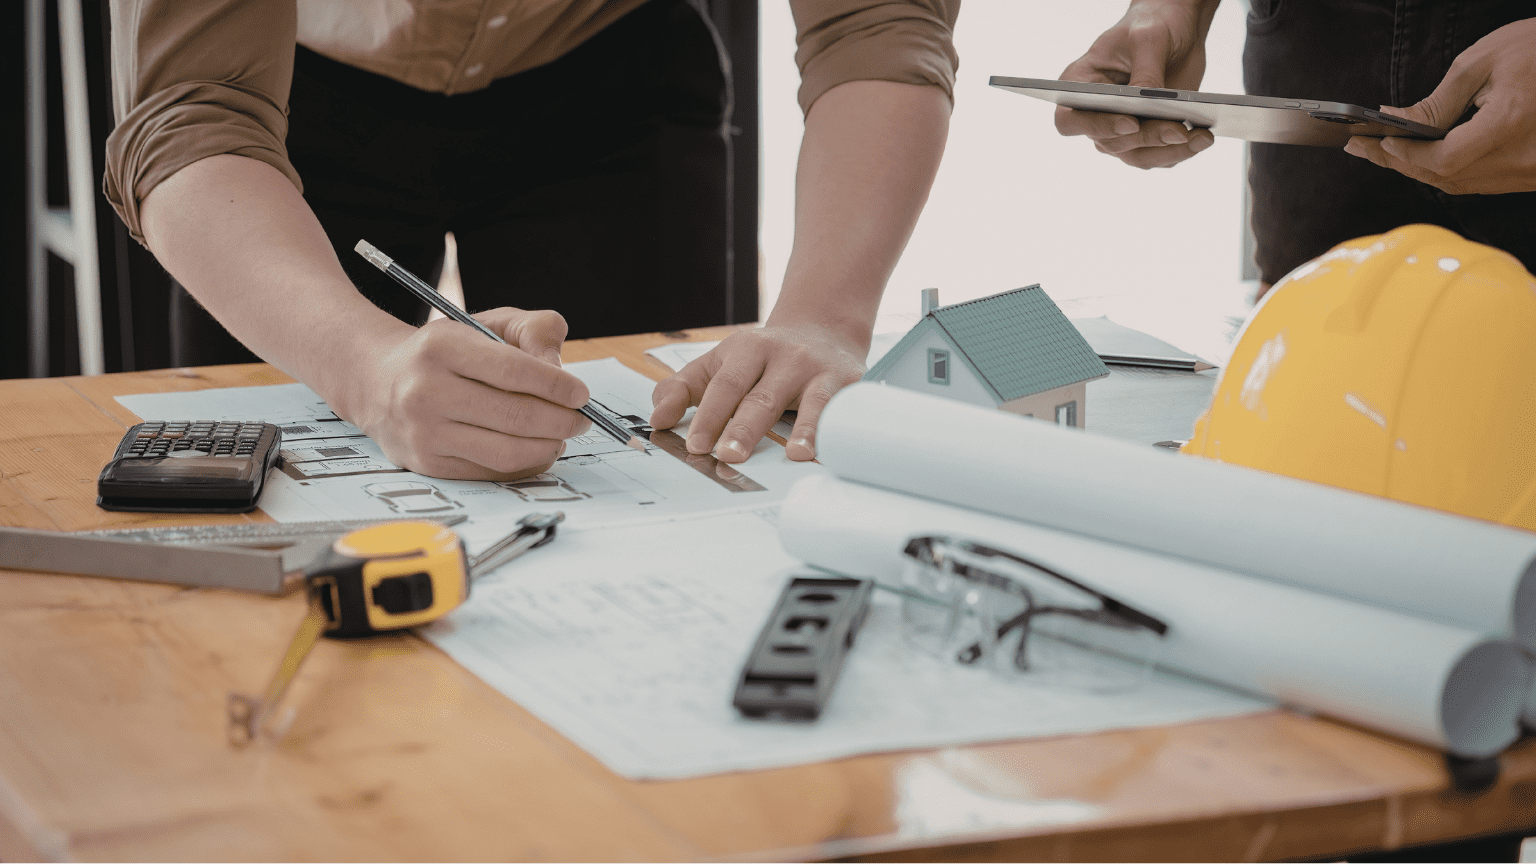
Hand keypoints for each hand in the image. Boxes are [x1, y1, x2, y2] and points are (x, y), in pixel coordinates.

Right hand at [345, 308, 591, 479]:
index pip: (514, 371)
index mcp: (442, 348)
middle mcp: (425, 391)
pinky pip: (493, 471)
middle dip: (562, 420)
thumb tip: (561, 371)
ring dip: (549, 445)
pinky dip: (526, 463)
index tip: (581, 394)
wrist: (377, 380)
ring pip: (507, 451)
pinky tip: (537, 448)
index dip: (557, 386)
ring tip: (562, 434)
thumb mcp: (484, 323)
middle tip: (582, 418)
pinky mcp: (428, 464)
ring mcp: (424, 433)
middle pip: (516, 416)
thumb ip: (533, 330)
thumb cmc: (442, 352)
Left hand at [649, 324, 867, 462]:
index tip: (697, 445)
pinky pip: (841, 410)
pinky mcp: (848, 383)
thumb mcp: (719, 361)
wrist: (823, 327)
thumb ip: (683, 388)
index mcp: (747, 348)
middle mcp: (784, 356)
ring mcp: (819, 369)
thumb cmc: (764, 356)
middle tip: (729, 456)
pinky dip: (836, 431)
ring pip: (810, 402)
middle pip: (762, 396)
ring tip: (794, 456)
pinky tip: (832, 451)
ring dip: (804, 429)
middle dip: (745, 428)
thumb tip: (658, 420)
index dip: (710, 415)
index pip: (725, 384)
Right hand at [1055, 0, 1218, 168]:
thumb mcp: (1148, 39)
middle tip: (1178, 131)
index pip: (1070, 120)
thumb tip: (1151, 106)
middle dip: (1147, 138)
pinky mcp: (1149, 133)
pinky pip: (1161, 155)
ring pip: (1138, 156)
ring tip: (1199, 138)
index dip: (1095, 127)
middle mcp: (1096, 113)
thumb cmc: (1151, 23)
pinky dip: (1183, 151)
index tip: (1129, 123)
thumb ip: (1146, 74)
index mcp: (1080, 85)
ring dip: (1169, 152)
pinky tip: (1203, 138)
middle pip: (1111, 143)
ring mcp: (1123, 127)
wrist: (1178, 28)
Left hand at [1344, 19, 1535, 194]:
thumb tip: (1395, 124)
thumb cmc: (1535, 49)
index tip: (1379, 142)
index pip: (1444, 160)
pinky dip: (1449, 171)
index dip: (1407, 156)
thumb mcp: (1480, 64)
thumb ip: (1435, 103)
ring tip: (1386, 152)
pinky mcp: (1531, 174)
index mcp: (1509, 124)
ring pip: (1460, 184)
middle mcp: (1521, 157)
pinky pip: (1481, 182)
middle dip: (1401, 163)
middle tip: (1364, 149)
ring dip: (1421, 170)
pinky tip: (1424, 158)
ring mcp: (1529, 171)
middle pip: (1446, 176)